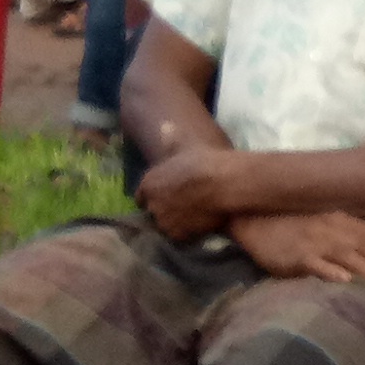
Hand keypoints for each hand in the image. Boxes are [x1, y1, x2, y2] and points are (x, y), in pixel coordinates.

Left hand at [134, 148, 261, 238]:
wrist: (223, 184)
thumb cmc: (203, 161)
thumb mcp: (184, 146)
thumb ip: (171, 139)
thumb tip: (165, 127)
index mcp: (148, 184)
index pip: (141, 197)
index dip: (153, 197)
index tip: (166, 196)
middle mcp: (151, 205)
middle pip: (152, 213)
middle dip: (163, 211)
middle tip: (181, 206)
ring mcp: (164, 222)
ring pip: (166, 226)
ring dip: (174, 223)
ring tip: (191, 217)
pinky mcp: (179, 235)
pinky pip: (179, 237)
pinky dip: (186, 233)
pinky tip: (198, 224)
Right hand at [227, 210, 364, 284]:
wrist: (256, 217)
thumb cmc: (299, 220)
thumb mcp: (336, 218)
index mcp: (346, 220)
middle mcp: (335, 230)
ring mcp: (316, 243)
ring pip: (346, 255)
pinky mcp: (296, 257)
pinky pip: (315, 265)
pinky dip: (329, 271)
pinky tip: (342, 280)